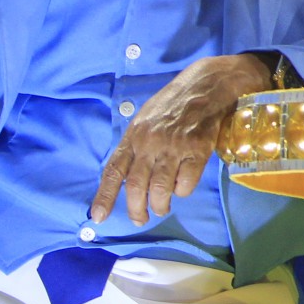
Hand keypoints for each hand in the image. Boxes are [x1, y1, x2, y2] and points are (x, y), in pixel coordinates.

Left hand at [90, 53, 272, 224]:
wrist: (206, 85)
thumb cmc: (174, 103)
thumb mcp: (145, 119)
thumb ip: (136, 145)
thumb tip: (127, 176)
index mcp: (134, 135)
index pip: (114, 170)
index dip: (105, 196)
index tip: (97, 217)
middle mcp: (150, 142)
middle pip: (136, 186)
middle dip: (136, 209)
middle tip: (141, 219)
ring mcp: (174, 146)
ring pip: (161, 189)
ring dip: (160, 205)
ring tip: (162, 208)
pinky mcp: (198, 149)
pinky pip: (186, 182)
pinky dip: (183, 190)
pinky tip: (183, 185)